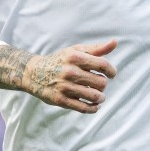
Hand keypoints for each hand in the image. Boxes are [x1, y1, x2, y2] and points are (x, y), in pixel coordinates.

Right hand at [0, 40, 117, 113]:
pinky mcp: (61, 100)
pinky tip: (94, 105)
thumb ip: (96, 49)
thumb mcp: (75, 51)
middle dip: (103, 84)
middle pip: (101, 82)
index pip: (102, 65)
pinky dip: (93, 108)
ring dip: (100, 97)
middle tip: (99, 84)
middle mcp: (70, 71)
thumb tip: (115, 42)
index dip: (111, 71)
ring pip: (94, 96)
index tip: (111, 74)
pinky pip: (83, 108)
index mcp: (75, 57)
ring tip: (99, 96)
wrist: (34, 73)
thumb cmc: (60, 61)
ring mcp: (65, 87)